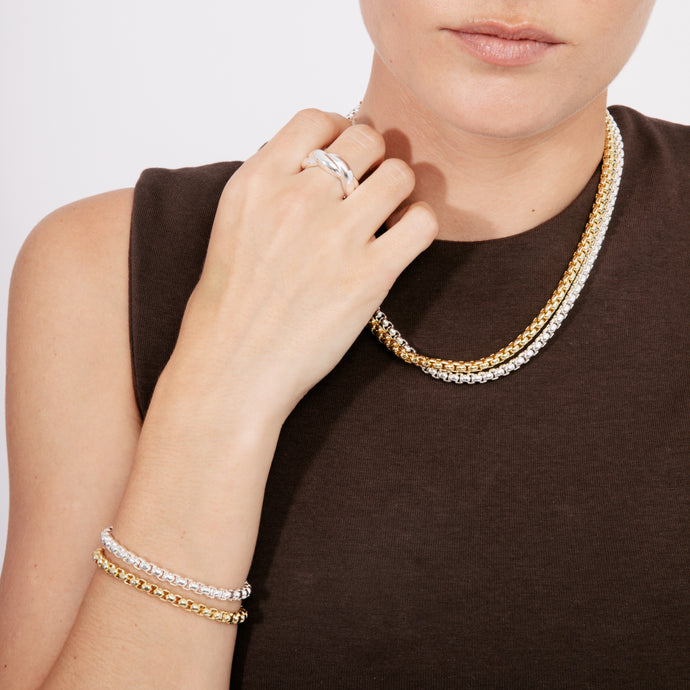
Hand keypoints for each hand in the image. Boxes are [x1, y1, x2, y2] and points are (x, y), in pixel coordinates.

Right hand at [169, 109, 437, 420]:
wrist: (232, 369)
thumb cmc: (230, 306)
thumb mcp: (233, 225)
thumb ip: (273, 185)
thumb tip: (320, 161)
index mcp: (257, 181)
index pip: (317, 119)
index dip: (340, 129)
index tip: (345, 153)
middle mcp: (298, 199)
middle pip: (366, 139)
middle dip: (373, 158)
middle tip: (369, 188)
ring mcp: (335, 237)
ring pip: (399, 174)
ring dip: (399, 191)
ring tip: (386, 217)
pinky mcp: (368, 277)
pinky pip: (421, 222)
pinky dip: (419, 225)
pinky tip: (400, 242)